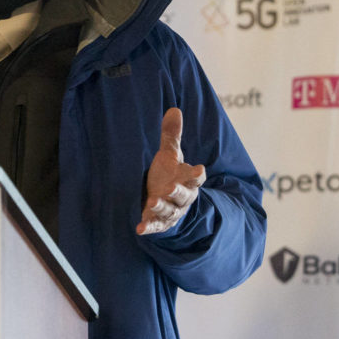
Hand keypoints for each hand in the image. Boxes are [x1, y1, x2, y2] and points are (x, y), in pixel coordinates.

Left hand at [137, 107, 205, 234]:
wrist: (165, 200)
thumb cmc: (169, 174)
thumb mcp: (169, 155)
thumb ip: (171, 136)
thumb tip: (173, 109)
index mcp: (186, 179)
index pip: (196, 177)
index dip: (197, 174)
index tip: (198, 169)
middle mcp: (181, 196)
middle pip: (184, 195)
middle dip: (178, 191)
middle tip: (171, 187)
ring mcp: (171, 210)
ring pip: (169, 210)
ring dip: (162, 207)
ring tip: (152, 202)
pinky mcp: (159, 222)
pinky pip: (155, 226)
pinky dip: (149, 228)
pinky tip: (139, 229)